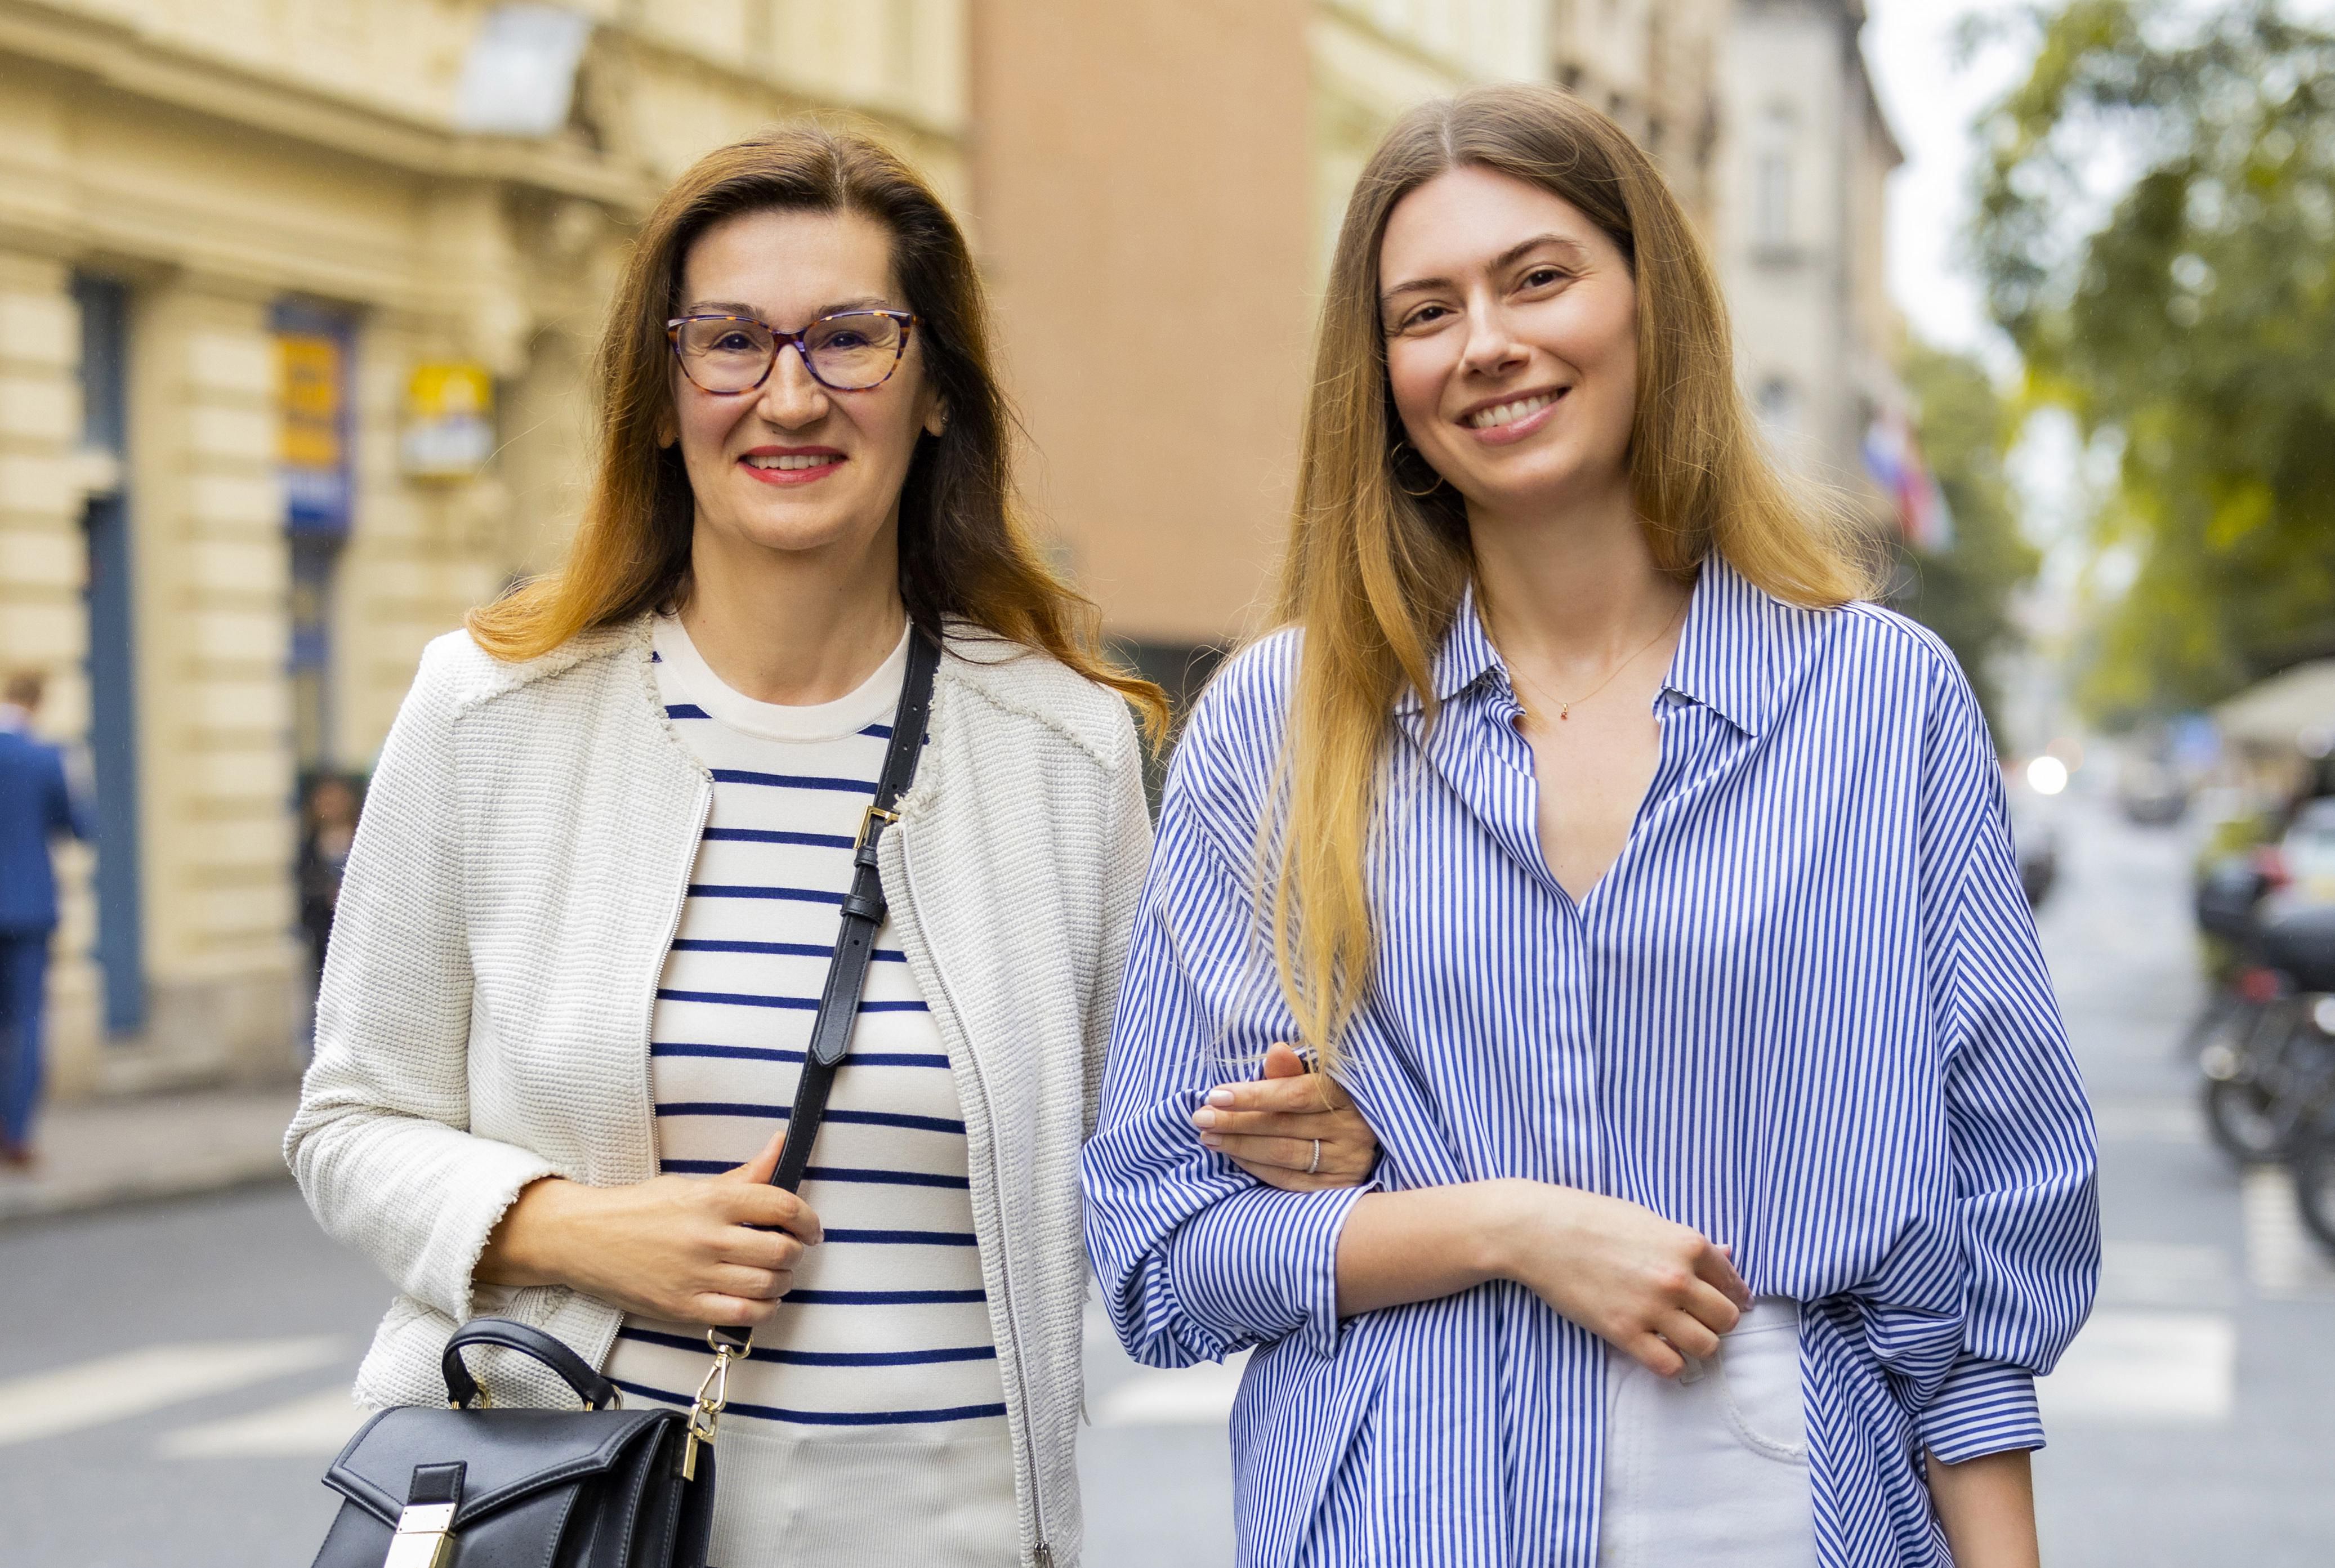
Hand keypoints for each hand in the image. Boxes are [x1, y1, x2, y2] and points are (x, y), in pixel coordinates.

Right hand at [478, 1131, 822, 1327]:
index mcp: (712, 1199)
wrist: (584, 1239)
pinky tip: (760, 1299)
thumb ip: (743, 1175)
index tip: (811, 1227)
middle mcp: (709, 1237)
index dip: (808, 1219)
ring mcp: (697, 1275)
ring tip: (776, 1274)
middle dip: (796, 1252)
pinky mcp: (684, 1307)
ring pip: (768, 1284)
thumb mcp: (691, 1184)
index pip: (782, 1205)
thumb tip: (780, 1145)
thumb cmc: (639, 1209)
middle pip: (782, 1249)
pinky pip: (743, 1315)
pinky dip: (763, 1309)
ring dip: (783, 1281)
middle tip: (791, 1251)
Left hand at [1191, 1041, 1379, 1190]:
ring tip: (1208, 1137)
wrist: (1364, 1137)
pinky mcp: (1337, 1188)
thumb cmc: (1329, 1099)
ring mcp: (1345, 1162)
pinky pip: (1288, 1180)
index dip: (1253, 1095)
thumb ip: (1292, 1070)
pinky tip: (1233, 1155)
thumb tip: (1276, 1050)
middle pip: (1283, 1127)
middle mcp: (1351, 1130)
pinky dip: (1256, 1167)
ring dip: (1240, 1145)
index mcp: (1346, 1095)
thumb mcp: (1316, 1078)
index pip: (1295, 1095)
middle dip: (1236, 1121)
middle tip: (1200, 1118)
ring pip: (1283, 1155)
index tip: (1215, 1095)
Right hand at [1486, 1180, 1750, 1375]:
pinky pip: (1670, 1365)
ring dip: (1697, 1344)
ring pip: (1707, 1345)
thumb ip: (1689, 1245)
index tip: (1726, 1303)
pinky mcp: (1624, 1332)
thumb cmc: (1592, 1218)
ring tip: (1679, 1336)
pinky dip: (1671, 1363)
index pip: (1732, 1283)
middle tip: (1697, 1318)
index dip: (1732, 1295)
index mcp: (1687, 1244)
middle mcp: (1676, 1278)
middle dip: (1717, 1321)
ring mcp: (1651, 1307)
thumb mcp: (1647, 1220)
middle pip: (1727, 1319)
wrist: (1539, 1231)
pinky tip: (1658, 1350)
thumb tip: (1728, 1257)